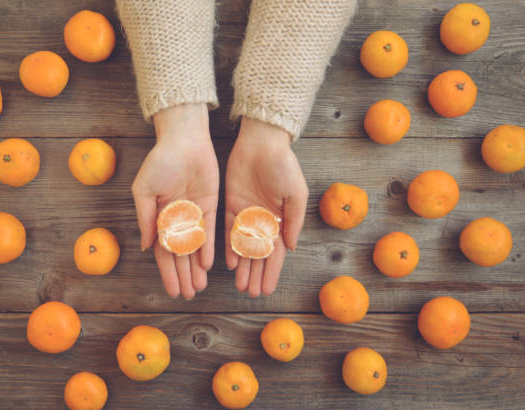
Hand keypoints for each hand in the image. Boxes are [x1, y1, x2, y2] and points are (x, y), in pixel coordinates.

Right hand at [132, 103, 218, 298]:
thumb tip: (146, 247)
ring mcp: (194, 214)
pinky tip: (208, 264)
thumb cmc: (160, 161)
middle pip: (180, 254)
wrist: (183, 139)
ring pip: (196, 247)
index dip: (167, 272)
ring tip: (199, 286)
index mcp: (158, 217)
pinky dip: (209, 247)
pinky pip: (210, 231)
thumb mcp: (144, 190)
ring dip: (196, 267)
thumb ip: (145, 219)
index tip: (171, 291)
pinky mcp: (210, 205)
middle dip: (183, 275)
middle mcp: (177, 219)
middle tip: (188, 295)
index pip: (163, 252)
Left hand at [225, 117, 308, 296]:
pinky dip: (228, 247)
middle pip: (259, 254)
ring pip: (243, 247)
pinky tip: (229, 263)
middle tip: (250, 293)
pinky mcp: (231, 206)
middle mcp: (263, 221)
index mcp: (281, 220)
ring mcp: (246, 215)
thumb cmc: (284, 166)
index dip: (272, 272)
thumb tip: (291, 248)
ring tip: (240, 285)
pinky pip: (228, 231)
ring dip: (242, 266)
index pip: (276, 253)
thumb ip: (294, 221)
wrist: (262, 143)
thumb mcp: (296, 194)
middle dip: (256, 274)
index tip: (267, 290)